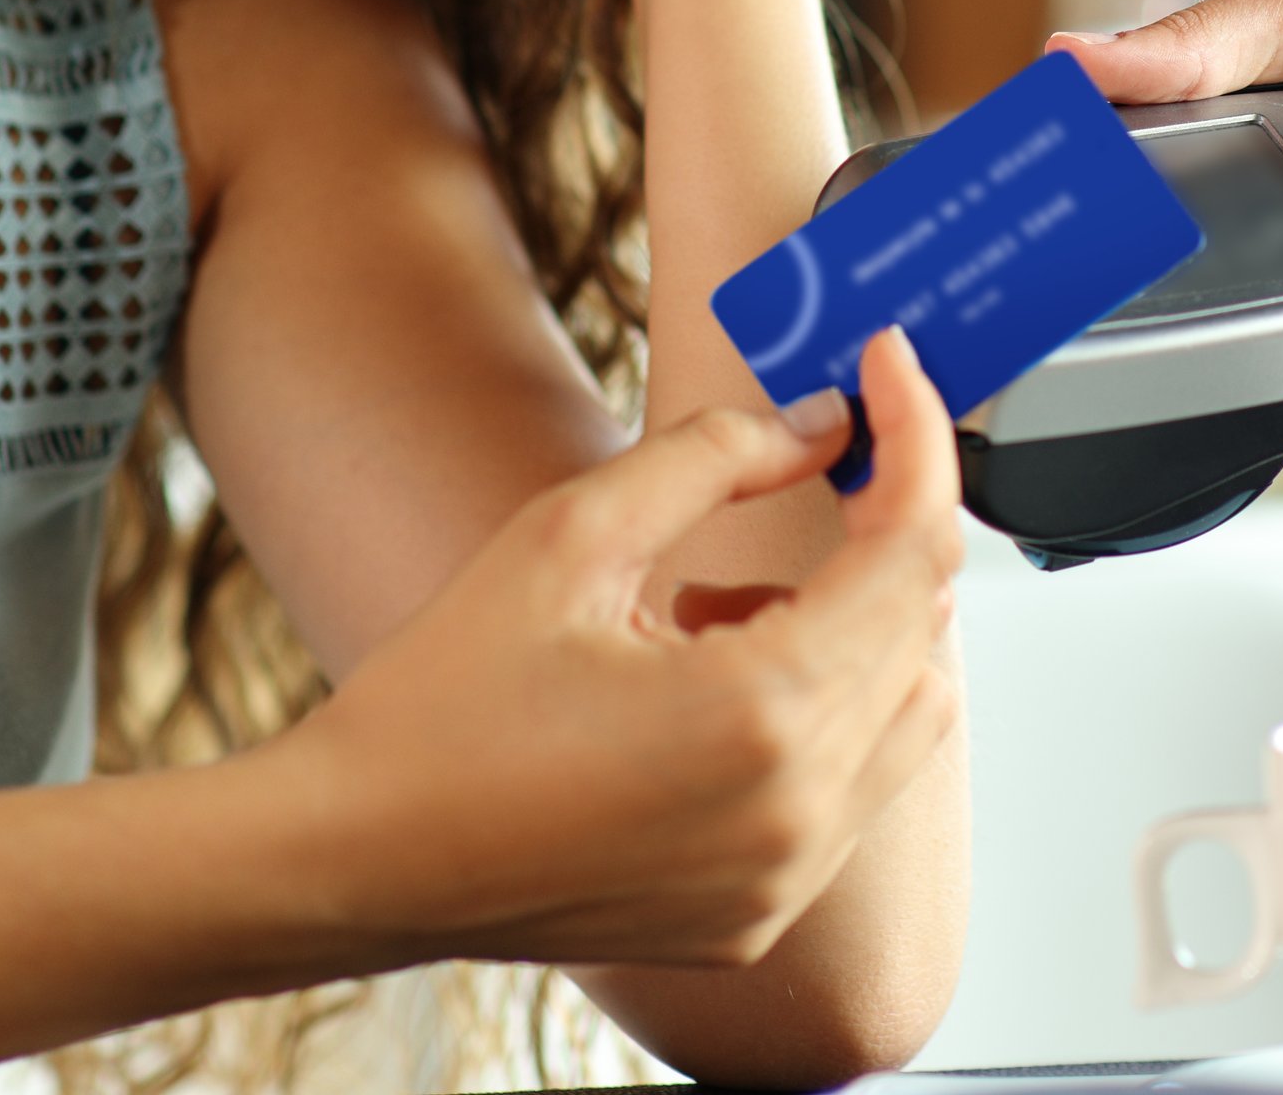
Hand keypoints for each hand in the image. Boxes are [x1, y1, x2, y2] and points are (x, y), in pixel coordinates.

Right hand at [284, 330, 964, 970]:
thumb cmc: (440, 707)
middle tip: (818, 459)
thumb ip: (716, 459)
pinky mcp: (757, 916)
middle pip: (927, 631)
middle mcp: (797, 814)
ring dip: (857, 626)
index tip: (890, 365)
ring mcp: (783, 880)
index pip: (912, 552)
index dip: (917, 437)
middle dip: (887, 527)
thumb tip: (822, 423)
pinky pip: (853, 791)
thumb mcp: (570, 537)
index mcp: (760, 715)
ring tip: (718, 601)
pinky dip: (825, 711)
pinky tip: (710, 677)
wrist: (355, 861)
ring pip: (907, 714)